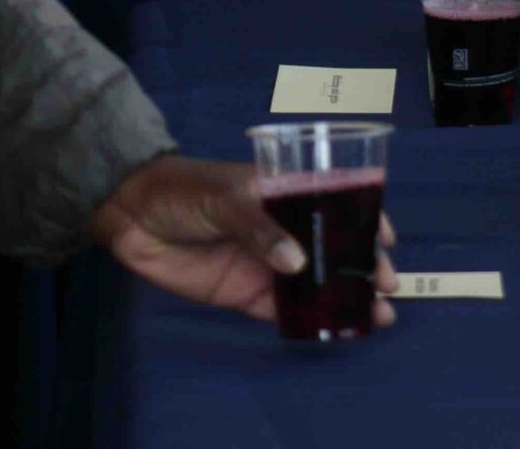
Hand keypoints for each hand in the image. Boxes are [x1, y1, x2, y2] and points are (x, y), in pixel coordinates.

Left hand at [92, 155, 398, 328]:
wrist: (132, 216)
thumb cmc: (184, 189)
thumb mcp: (226, 197)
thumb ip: (261, 228)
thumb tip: (297, 263)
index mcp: (285, 192)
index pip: (335, 202)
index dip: (365, 218)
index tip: (387, 238)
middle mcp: (283, 228)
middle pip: (332, 248)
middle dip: (362, 267)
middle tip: (387, 287)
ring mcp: (266, 263)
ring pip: (314, 283)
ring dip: (343, 298)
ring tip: (375, 316)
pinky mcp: (244, 294)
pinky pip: (283, 310)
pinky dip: (308, 320)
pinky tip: (331, 330)